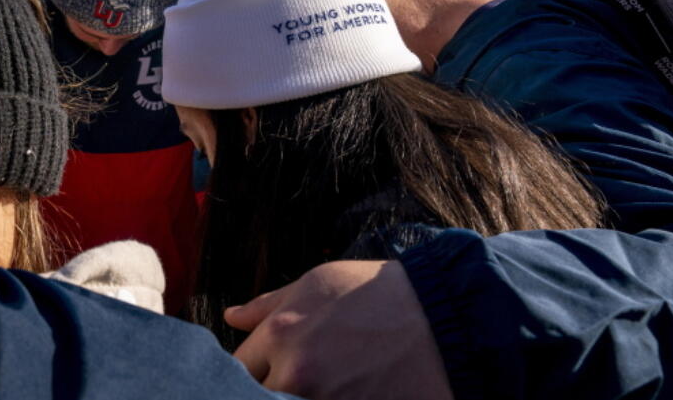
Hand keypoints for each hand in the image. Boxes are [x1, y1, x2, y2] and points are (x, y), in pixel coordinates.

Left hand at [226, 260, 452, 399]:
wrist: (441, 320)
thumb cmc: (377, 295)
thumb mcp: (316, 284)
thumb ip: (268, 305)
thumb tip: (231, 317)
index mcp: (280, 334)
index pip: (239, 367)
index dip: (253, 370)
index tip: (269, 367)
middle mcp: (296, 373)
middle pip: (260, 394)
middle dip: (271, 387)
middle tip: (298, 375)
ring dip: (295, 397)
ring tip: (325, 381)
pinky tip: (341, 391)